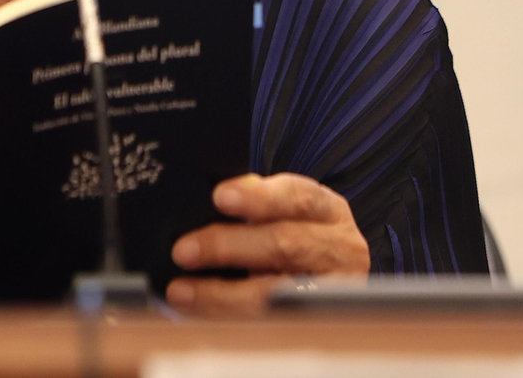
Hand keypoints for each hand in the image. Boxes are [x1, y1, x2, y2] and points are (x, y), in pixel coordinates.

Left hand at [166, 172, 368, 315]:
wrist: (332, 279)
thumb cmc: (301, 239)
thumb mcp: (290, 212)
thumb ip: (259, 201)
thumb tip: (218, 196)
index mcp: (328, 211)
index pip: (296, 196)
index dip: (258, 196)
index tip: (220, 196)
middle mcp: (339, 249)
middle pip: (285, 244)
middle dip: (228, 246)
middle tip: (185, 251)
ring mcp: (335, 291)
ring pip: (277, 294)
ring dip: (222, 294)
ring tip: (183, 291)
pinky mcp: (320, 324)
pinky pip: (271, 326)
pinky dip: (232, 319)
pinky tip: (203, 315)